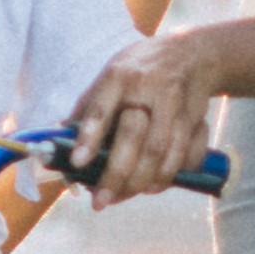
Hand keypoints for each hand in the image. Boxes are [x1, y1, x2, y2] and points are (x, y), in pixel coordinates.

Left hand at [68, 30, 225, 205]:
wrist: (192, 53)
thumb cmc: (140, 71)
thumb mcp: (110, 76)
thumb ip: (87, 108)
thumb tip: (57, 142)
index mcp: (120, 76)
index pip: (101, 109)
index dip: (89, 138)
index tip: (77, 164)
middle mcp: (149, 88)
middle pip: (135, 137)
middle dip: (117, 174)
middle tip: (102, 200)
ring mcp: (176, 104)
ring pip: (163, 152)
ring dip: (144, 181)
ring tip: (126, 196)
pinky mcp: (197, 118)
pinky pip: (188, 154)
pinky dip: (172, 174)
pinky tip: (156, 185)